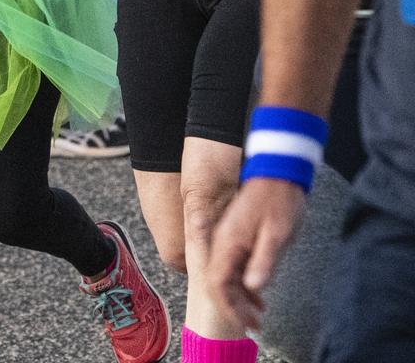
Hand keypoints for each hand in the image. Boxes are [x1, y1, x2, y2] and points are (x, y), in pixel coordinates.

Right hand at [208, 178, 305, 331]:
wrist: (277, 171)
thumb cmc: (279, 201)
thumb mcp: (278, 234)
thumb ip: (264, 261)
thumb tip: (253, 288)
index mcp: (228, 242)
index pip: (216, 283)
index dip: (229, 308)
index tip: (245, 323)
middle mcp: (222, 241)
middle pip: (218, 283)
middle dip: (235, 307)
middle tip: (256, 323)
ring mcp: (228, 238)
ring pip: (225, 276)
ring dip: (239, 297)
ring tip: (259, 313)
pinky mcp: (236, 236)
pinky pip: (233, 265)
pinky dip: (243, 283)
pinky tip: (258, 294)